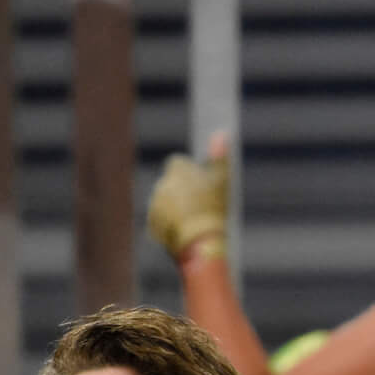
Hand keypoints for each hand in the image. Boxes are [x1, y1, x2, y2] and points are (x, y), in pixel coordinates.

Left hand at [147, 133, 231, 264]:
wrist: (200, 242)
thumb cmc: (213, 208)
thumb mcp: (222, 180)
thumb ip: (220, 156)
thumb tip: (222, 133)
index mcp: (176, 170)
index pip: (179, 163)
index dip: (190, 173)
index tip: (201, 184)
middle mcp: (161, 185)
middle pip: (172, 184)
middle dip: (181, 191)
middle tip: (200, 205)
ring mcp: (155, 206)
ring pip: (165, 202)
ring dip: (175, 208)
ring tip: (194, 221)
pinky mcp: (152, 226)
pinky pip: (161, 221)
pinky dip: (170, 225)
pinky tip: (185, 232)